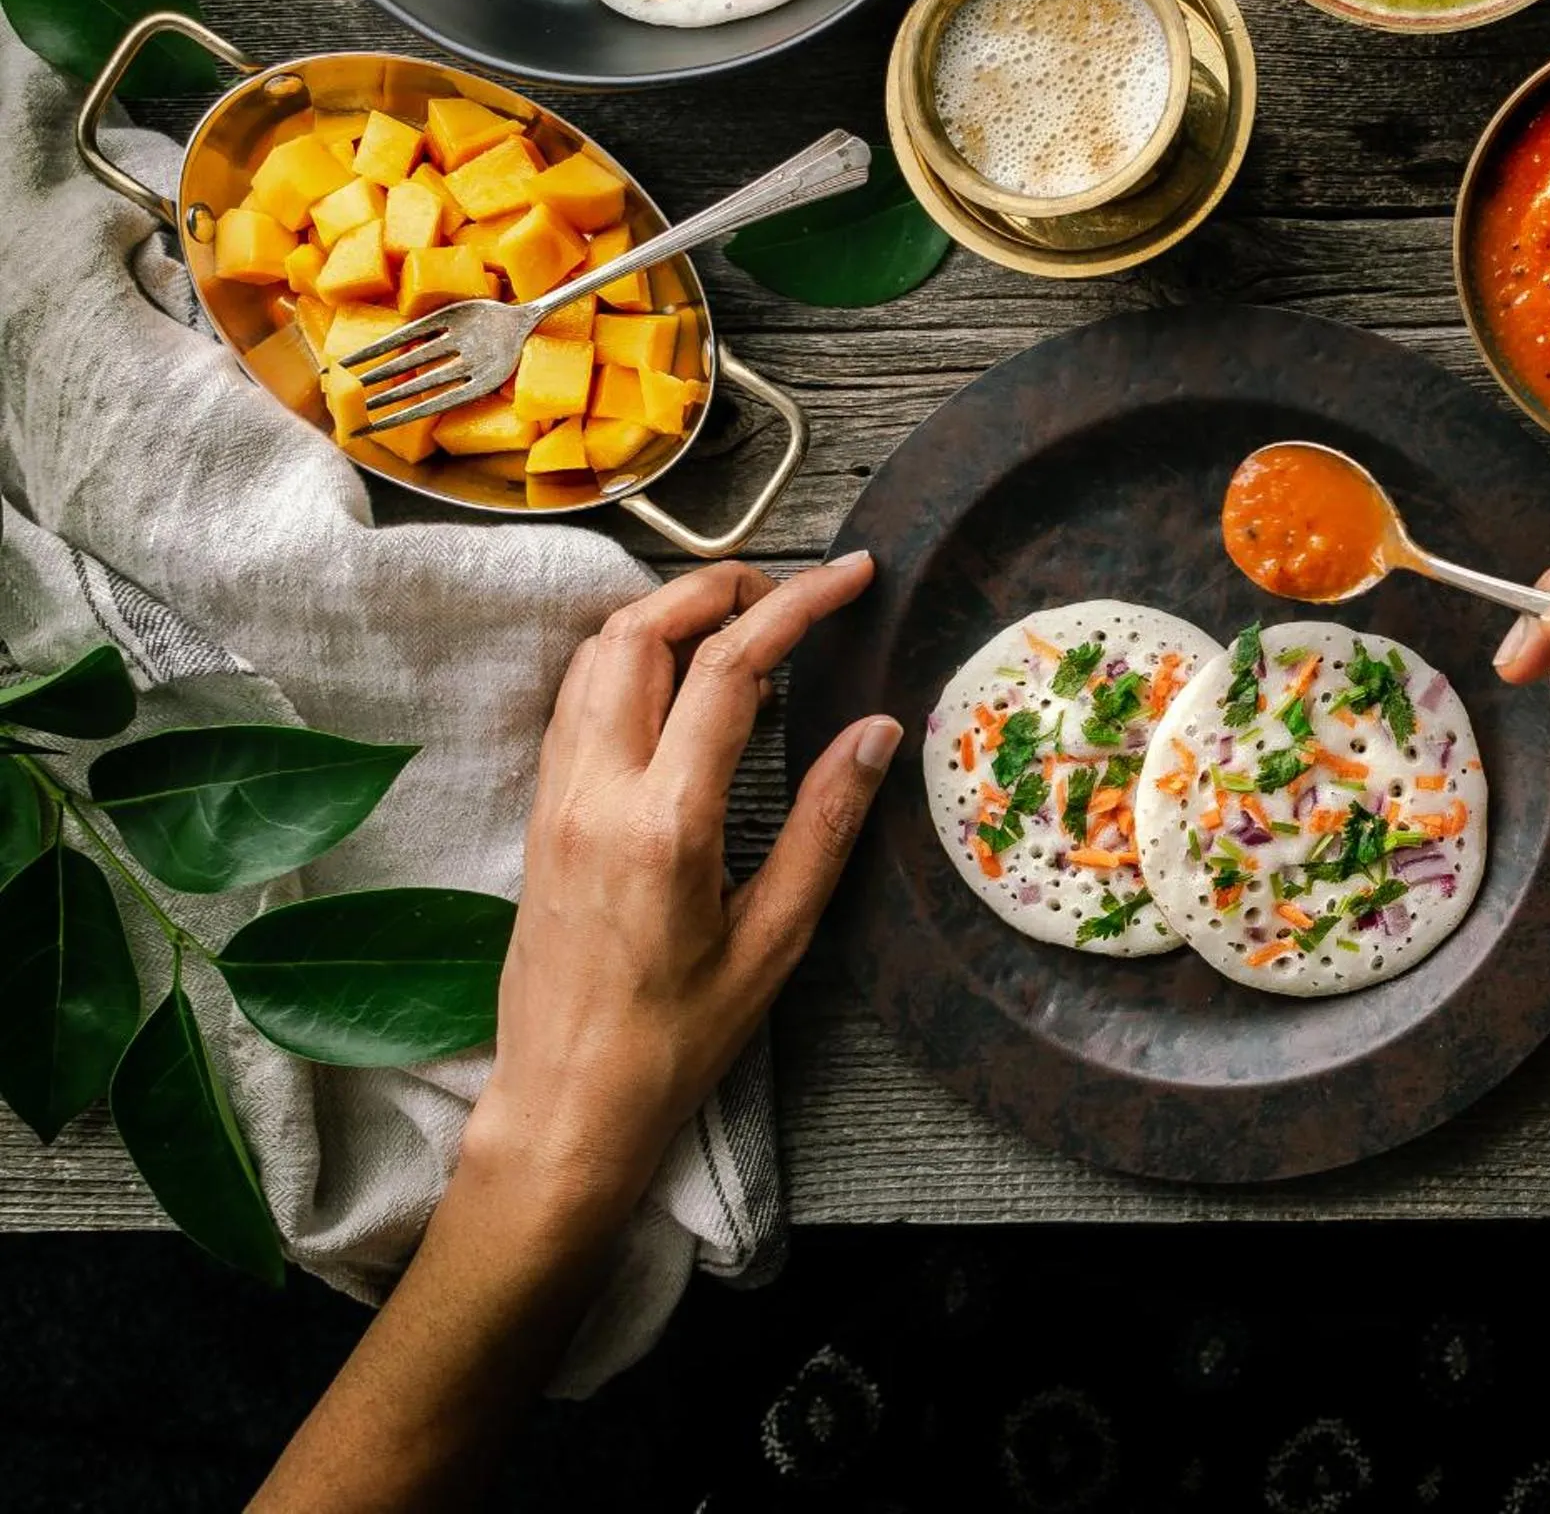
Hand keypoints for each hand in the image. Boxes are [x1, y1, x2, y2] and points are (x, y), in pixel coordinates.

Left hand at [464, 554, 900, 1222]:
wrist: (564, 1103)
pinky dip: (630, 659)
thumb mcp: (776, 938)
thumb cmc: (676, 1039)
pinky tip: (681, 684)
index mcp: (663, 820)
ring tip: (740, 625)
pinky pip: (579, 699)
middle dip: (717, 587)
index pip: (730, 668)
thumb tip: (876, 730)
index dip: (796, 605)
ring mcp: (556, 796)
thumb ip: (826, 822)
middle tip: (787, 590)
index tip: (850, 577)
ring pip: (596, 656)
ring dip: (666, 615)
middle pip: (640, 631)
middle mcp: (595, 790)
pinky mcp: (541, 811)